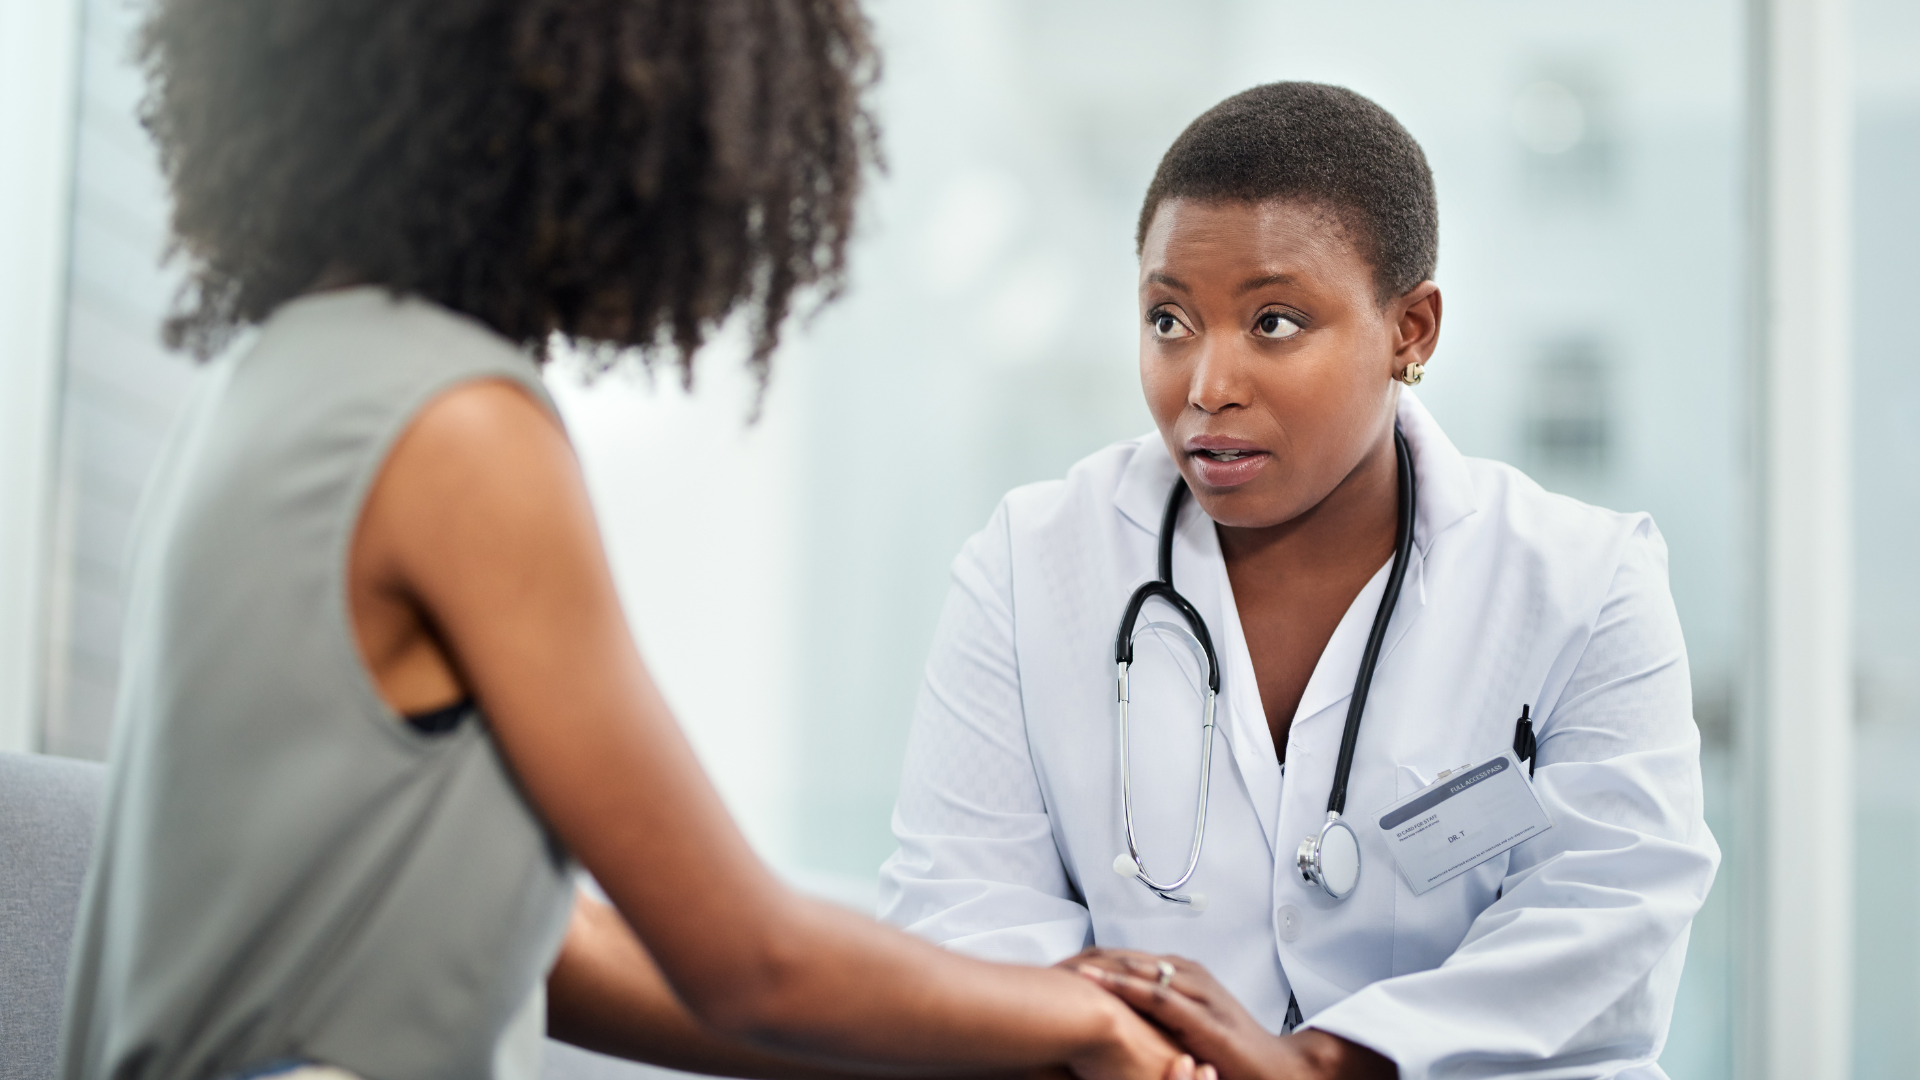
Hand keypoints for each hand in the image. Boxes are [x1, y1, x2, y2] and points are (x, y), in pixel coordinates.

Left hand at [1064, 950, 1394, 1079]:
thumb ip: (1157, 1014)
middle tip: (1052, 963)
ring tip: (1064, 965)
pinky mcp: (1203, 1017)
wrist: (1277, 1071)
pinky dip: (1125, 985)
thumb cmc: (1232, 1052)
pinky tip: (1099, 981)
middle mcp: (1190, 976)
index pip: (1128, 958)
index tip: (1058, 963)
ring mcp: (1198, 993)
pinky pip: (1158, 995)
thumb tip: (1116, 1014)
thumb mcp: (1186, 1026)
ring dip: (1100, 965)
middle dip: (1089, 958)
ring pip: (1139, 968)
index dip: (1092, 958)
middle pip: (1128, 957)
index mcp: (1185, 975)